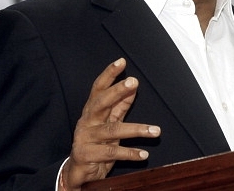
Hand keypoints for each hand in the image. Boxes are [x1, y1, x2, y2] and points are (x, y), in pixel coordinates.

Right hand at [60, 58, 160, 190]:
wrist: (78, 172)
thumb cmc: (97, 143)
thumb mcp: (109, 122)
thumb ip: (120, 106)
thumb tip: (134, 86)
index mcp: (92, 111)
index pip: (99, 88)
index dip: (109, 74)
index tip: (122, 61)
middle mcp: (87, 121)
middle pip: (100, 102)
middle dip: (117, 90)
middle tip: (133, 82)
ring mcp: (85, 138)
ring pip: (112, 130)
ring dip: (137, 129)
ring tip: (156, 131)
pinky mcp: (86, 155)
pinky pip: (111, 153)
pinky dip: (129, 153)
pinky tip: (144, 154)